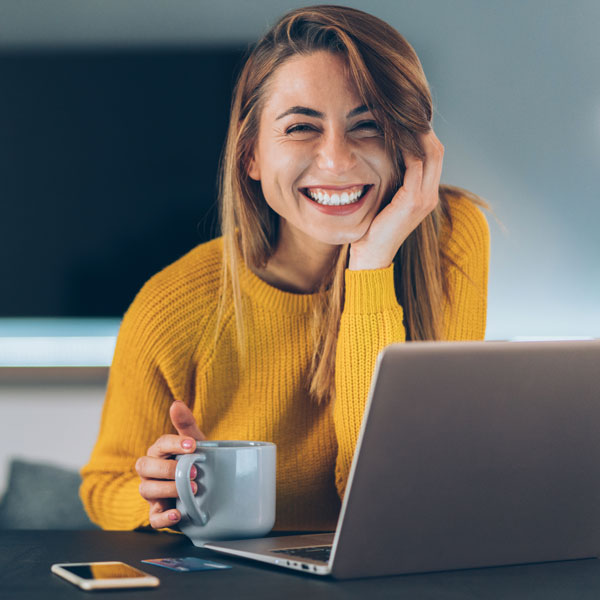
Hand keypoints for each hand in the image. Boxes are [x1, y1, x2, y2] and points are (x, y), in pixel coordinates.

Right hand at [135, 400, 205, 528]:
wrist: (206, 486)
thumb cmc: (195, 461)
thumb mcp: (194, 443)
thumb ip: (186, 424)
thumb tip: (176, 404)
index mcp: (158, 452)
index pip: (160, 444)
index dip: (175, 444)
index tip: (194, 446)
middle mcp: (150, 472)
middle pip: (145, 467)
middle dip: (168, 469)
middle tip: (194, 472)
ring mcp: (152, 492)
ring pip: (147, 490)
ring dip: (168, 489)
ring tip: (192, 489)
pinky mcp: (158, 512)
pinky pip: (153, 518)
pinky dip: (164, 518)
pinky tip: (178, 514)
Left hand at [348, 129, 443, 269]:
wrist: (371, 255)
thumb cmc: (372, 229)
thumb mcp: (385, 201)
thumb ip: (391, 183)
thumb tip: (381, 158)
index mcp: (426, 195)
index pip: (433, 155)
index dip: (422, 135)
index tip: (405, 118)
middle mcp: (430, 195)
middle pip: (437, 150)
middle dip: (422, 129)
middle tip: (403, 111)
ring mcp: (424, 199)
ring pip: (430, 154)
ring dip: (415, 134)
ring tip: (400, 117)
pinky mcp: (413, 201)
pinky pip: (415, 165)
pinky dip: (407, 148)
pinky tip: (393, 136)